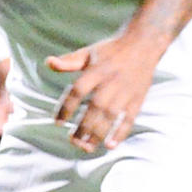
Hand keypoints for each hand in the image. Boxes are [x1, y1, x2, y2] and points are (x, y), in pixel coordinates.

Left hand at [43, 32, 161, 152]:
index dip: (67, 107)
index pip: (78, 90)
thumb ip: (69, 61)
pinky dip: (120, 132)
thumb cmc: (111, 50)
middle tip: (72, 140)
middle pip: (95, 107)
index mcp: (97, 70)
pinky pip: (129, 118)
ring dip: (99, 133)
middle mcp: (111, 82)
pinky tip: (110, 146)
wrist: (144, 44)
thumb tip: (48, 62)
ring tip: (86, 147)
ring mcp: (126, 91)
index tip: (58, 122)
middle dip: (83, 126)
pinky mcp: (138, 98)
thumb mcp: (89, 52)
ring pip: (111, 116)